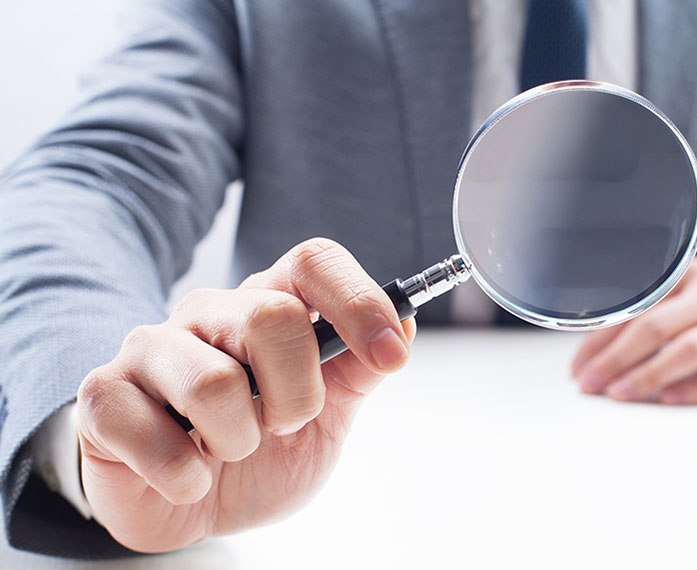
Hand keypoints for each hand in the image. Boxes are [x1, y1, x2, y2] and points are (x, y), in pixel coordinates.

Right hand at [76, 238, 414, 552]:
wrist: (192, 508)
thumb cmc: (260, 454)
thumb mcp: (325, 417)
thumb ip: (357, 370)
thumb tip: (402, 324)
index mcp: (267, 306)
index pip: (313, 262)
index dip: (359, 301)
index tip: (390, 355)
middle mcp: (208, 314)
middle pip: (272, 316)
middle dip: (297, 396)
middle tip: (281, 425)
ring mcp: (150, 349)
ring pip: (215, 383)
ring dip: (240, 441)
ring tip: (229, 450)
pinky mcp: (103, 396)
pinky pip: (153, 435)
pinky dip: (186, 476)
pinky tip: (187, 475)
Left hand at [571, 257, 696, 403]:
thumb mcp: (683, 291)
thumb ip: (644, 310)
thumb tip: (590, 353)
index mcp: (684, 275)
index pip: (633, 307)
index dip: (600, 339)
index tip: (577, 367)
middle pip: (656, 327)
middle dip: (615, 358)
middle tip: (589, 384)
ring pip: (689, 349)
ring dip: (648, 375)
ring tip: (618, 394)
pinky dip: (694, 389)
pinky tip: (667, 399)